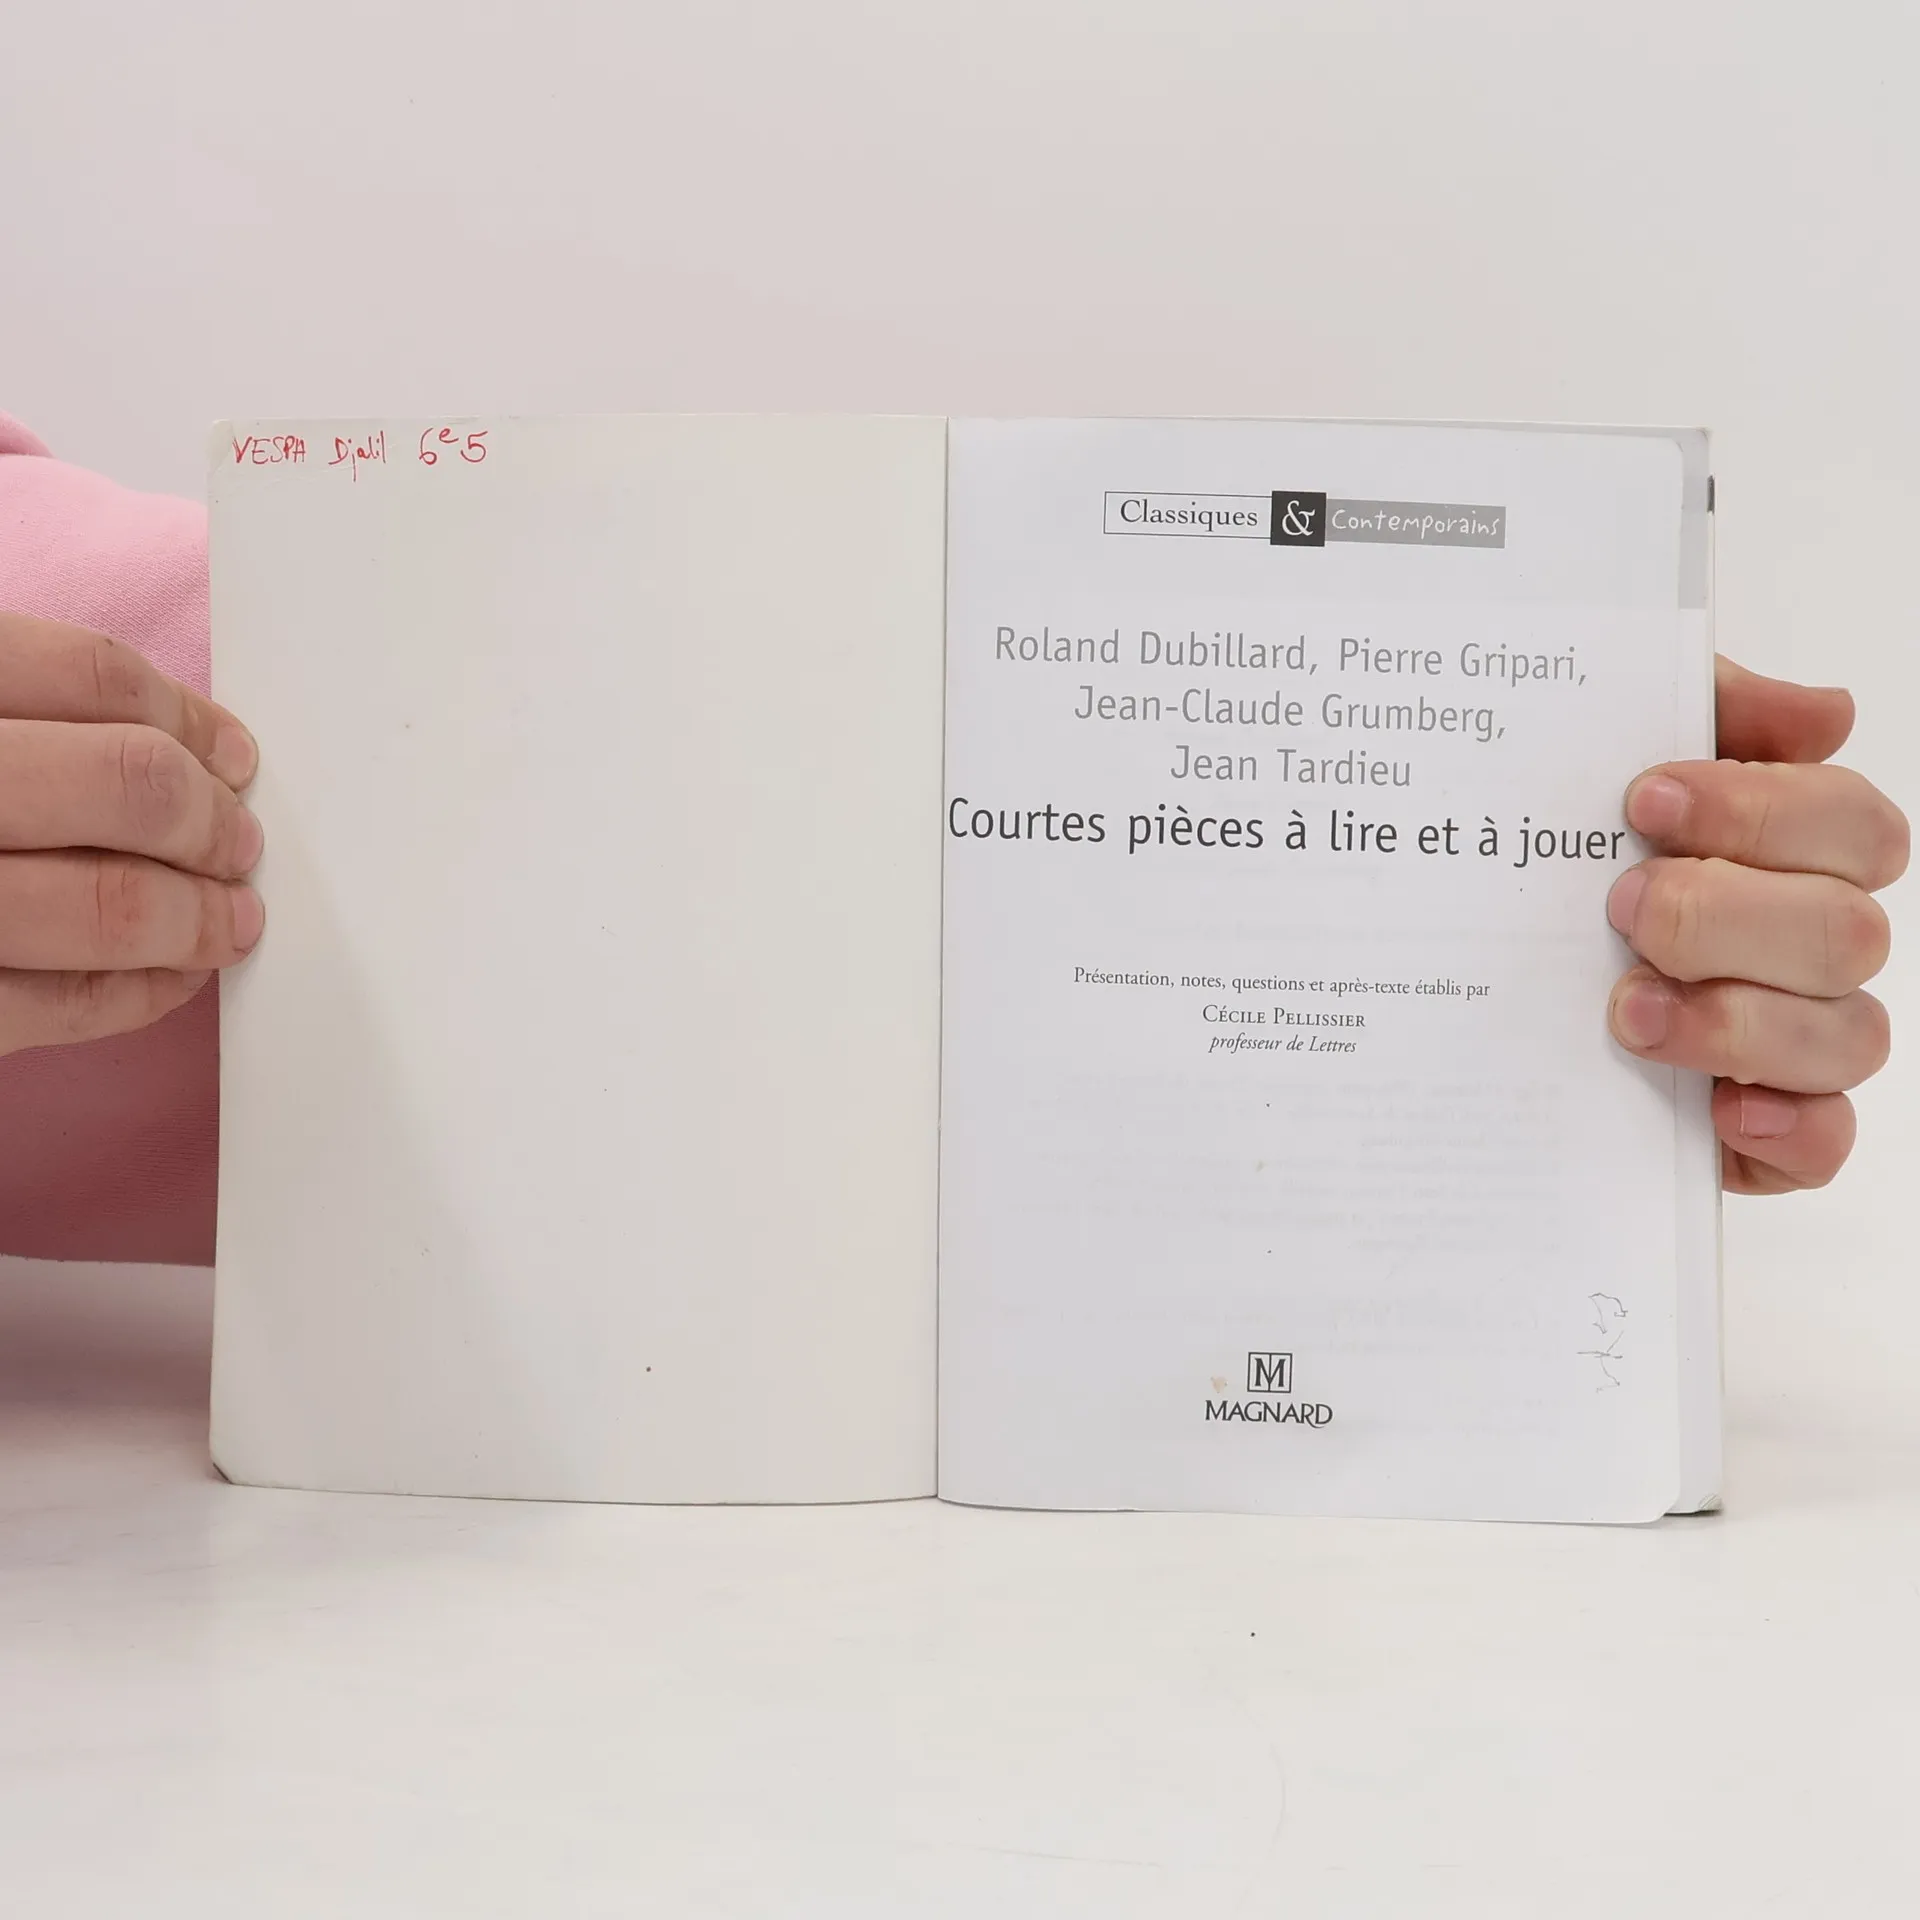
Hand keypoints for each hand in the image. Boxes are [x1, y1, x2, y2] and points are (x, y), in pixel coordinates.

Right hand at [0, 612, 263, 1057]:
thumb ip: (6, 701)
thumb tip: (165, 743)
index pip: (89, 673)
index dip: (186, 717)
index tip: (229, 753)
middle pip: (125, 786)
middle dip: (208, 821)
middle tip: (236, 839)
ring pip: (107, 905)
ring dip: (198, 915)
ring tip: (227, 916)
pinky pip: (55, 1005)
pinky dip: (138, 993)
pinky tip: (169, 976)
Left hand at [1606, 656, 1905, 1192]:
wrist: (1471, 970)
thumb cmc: (1569, 860)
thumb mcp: (1608, 754)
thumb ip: (1710, 710)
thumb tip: (1826, 713)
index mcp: (1796, 854)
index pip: (1849, 822)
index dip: (1762, 809)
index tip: (1646, 803)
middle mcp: (1813, 947)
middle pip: (1847, 932)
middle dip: (1727, 917)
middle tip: (1623, 909)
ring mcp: (1800, 1042)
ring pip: (1846, 1037)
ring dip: (1735, 1021)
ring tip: (1625, 1010)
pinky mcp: (1768, 1130)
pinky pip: (1823, 1143)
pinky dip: (1785, 1131)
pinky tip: (1720, 1110)